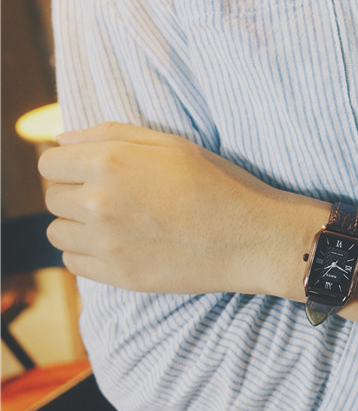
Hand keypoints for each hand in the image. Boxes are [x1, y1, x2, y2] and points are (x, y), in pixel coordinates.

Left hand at [38, 122, 299, 293]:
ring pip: (58, 232)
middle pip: (53, 197)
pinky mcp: (119, 275)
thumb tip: (61, 141)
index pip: (51, 162)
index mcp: (110, 162)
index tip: (93, 172)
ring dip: (78, 225)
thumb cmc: (219, 184)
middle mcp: (99, 202)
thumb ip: (111, 135)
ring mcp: (107, 243)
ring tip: (115, 224)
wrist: (252, 238)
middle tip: (114, 198)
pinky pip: (73, 263)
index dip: (71, 164)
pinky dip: (87, 253)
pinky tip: (118, 246)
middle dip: (76, 194)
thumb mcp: (172, 144)